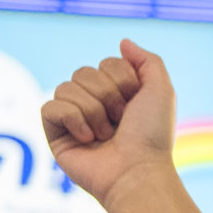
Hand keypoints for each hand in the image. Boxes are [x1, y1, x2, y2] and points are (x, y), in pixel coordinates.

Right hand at [42, 39, 174, 207]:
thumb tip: (122, 42)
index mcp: (117, 94)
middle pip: (83, 72)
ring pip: (66, 87)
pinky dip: (73, 119)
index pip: (106, 63)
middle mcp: (94, 104)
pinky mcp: (56, 134)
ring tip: (105, 135)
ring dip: (92, 110)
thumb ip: (147, 61)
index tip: (135, 104)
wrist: (137, 171)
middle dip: (106, 95)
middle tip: (120, 121)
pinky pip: (51, 107)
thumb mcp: (161, 90)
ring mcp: (73, 119)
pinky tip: (87, 139)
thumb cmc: (152, 136)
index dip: (123, 80)